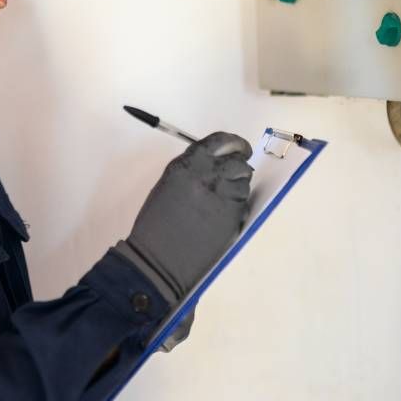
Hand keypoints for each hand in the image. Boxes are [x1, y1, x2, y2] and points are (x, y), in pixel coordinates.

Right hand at [113, 132, 253, 308]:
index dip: (235, 143)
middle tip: (235, 176)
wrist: (158, 258)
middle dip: (239, 167)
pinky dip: (237, 208)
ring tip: (220, 203)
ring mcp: (224, 195)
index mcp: (188, 163)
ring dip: (238, 189)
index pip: (221, 141)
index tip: (240, 148)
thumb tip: (214, 165)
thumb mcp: (170, 184)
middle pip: (239, 161)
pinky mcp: (234, 216)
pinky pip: (244, 204)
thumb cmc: (156, 224)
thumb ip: (192, 170)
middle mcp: (209, 174)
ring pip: (244, 183)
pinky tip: (220, 218)